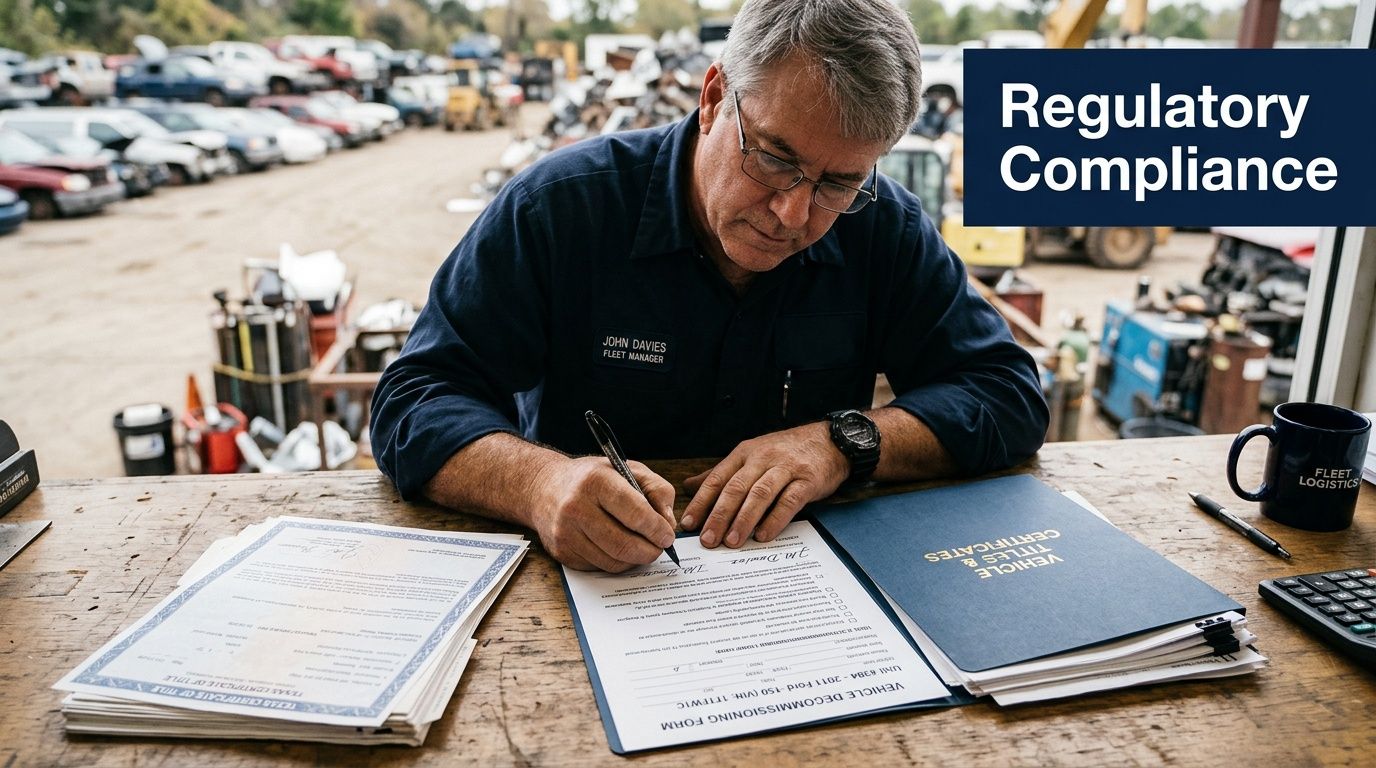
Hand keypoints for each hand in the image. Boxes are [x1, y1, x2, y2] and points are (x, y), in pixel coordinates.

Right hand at [530, 456, 676, 571]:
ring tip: (642, 548)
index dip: (657, 529)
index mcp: (596, 481)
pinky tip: (619, 549)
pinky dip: (617, 563)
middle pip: (624, 544)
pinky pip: (599, 567)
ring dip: (635, 559)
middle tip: (659, 547)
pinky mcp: (562, 552)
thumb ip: (656, 490)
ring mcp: (566, 532)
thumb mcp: (627, 469)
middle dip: (650, 550)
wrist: (544, 488)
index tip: (667, 536)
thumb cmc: (592, 478)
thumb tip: (668, 522)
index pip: (635, 512)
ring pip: (613, 561)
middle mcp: (576, 507)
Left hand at [680, 423, 848, 548]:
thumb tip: (688, 487)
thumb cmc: (785, 452)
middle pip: (736, 488)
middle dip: (719, 515)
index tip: (688, 524)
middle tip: (708, 539)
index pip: (717, 478)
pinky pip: (789, 501)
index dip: (702, 502)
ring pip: (760, 494)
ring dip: (744, 520)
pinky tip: (763, 535)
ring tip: (732, 542)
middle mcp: (762, 458)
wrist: (829, 441)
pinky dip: (775, 519)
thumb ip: (721, 474)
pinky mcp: (807, 480)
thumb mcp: (750, 456)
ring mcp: (786, 468)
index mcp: (744, 453)